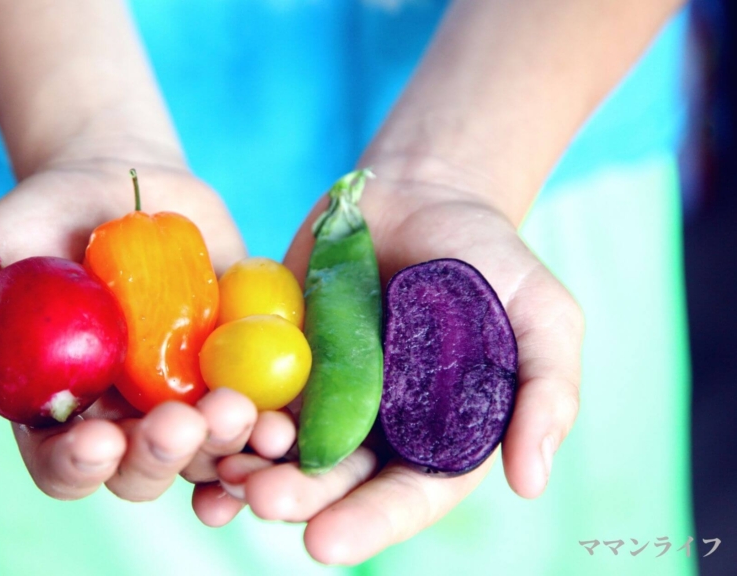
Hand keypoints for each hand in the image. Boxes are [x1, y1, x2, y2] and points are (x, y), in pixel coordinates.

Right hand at [0, 158, 253, 501]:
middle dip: (162, 456)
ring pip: (208, 452)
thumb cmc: (38, 219)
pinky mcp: (236, 366)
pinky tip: (282, 425)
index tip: (99, 437)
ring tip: (237, 412)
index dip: (79, 466)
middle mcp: (124, 417)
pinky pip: (260, 412)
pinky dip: (271, 428)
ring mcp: (184, 395)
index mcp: (58, 410)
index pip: (64, 465)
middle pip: (143, 471)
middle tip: (180, 423)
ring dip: (226, 447)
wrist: (120, 176)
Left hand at [193, 165, 583, 563]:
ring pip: (278, 446)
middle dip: (295, 497)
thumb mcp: (542, 315)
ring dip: (246, 465)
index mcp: (435, 437)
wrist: (421, 194)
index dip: (367, 524)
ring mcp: (318, 392)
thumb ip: (546, 391)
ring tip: (220, 473)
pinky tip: (190, 426)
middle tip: (260, 500)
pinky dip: (218, 413)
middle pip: (331, 480)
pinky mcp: (274, 354)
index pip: (404, 496)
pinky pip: (242, 391)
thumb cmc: (490, 259)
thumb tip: (530, 481)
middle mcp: (372, 428)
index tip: (324, 545)